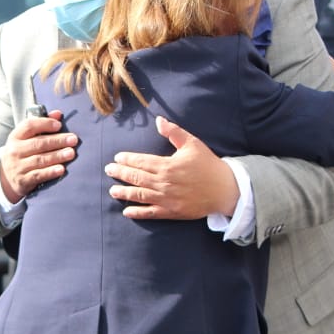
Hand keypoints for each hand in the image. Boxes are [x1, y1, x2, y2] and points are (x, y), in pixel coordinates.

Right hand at [0, 110, 75, 203]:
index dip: (45, 124)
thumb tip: (58, 114)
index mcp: (15, 136)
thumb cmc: (21, 153)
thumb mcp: (26, 138)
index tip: (59, 125)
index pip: (29, 126)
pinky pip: (38, 175)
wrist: (5, 177)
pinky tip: (61, 169)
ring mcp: (18, 166)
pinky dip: (50, 172)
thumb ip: (42, 125)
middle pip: (38, 143)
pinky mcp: (22, 180)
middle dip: (57, 141)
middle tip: (73, 140)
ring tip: (71, 153)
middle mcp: (15, 151)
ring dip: (57, 156)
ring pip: (40, 160)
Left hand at [105, 115, 238, 219]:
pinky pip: (150, 212)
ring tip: (112, 190)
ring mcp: (166, 198)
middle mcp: (163, 182)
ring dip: (124, 193)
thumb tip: (159, 120)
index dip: (127, 160)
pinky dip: (137, 213)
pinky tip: (126, 212)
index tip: (117, 158)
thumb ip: (174, 132)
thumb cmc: (208, 165)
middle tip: (108, 171)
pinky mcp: (171, 211)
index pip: (141, 162)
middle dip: (120, 174)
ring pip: (139, 195)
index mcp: (167, 165)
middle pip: (136, 178)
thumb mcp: (192, 144)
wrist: (224, 189)